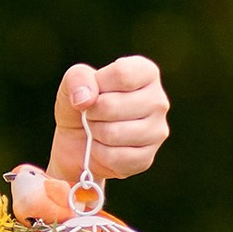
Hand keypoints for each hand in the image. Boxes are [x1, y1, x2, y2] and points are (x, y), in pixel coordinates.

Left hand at [48, 53, 167, 188]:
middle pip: (112, 105)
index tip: (94, 91)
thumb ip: (78, 77)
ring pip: (113, 133)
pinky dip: (99, 153)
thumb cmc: (81, 104)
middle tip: (93, 114)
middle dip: (92, 112)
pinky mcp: (147, 158)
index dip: (97, 85)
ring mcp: (157, 131)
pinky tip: (103, 147)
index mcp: (147, 73)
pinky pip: (114, 157)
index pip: (122, 74)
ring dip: (95, 132)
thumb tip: (86, 98)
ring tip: (98, 129)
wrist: (76, 142)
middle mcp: (159, 101)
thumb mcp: (73, 82)